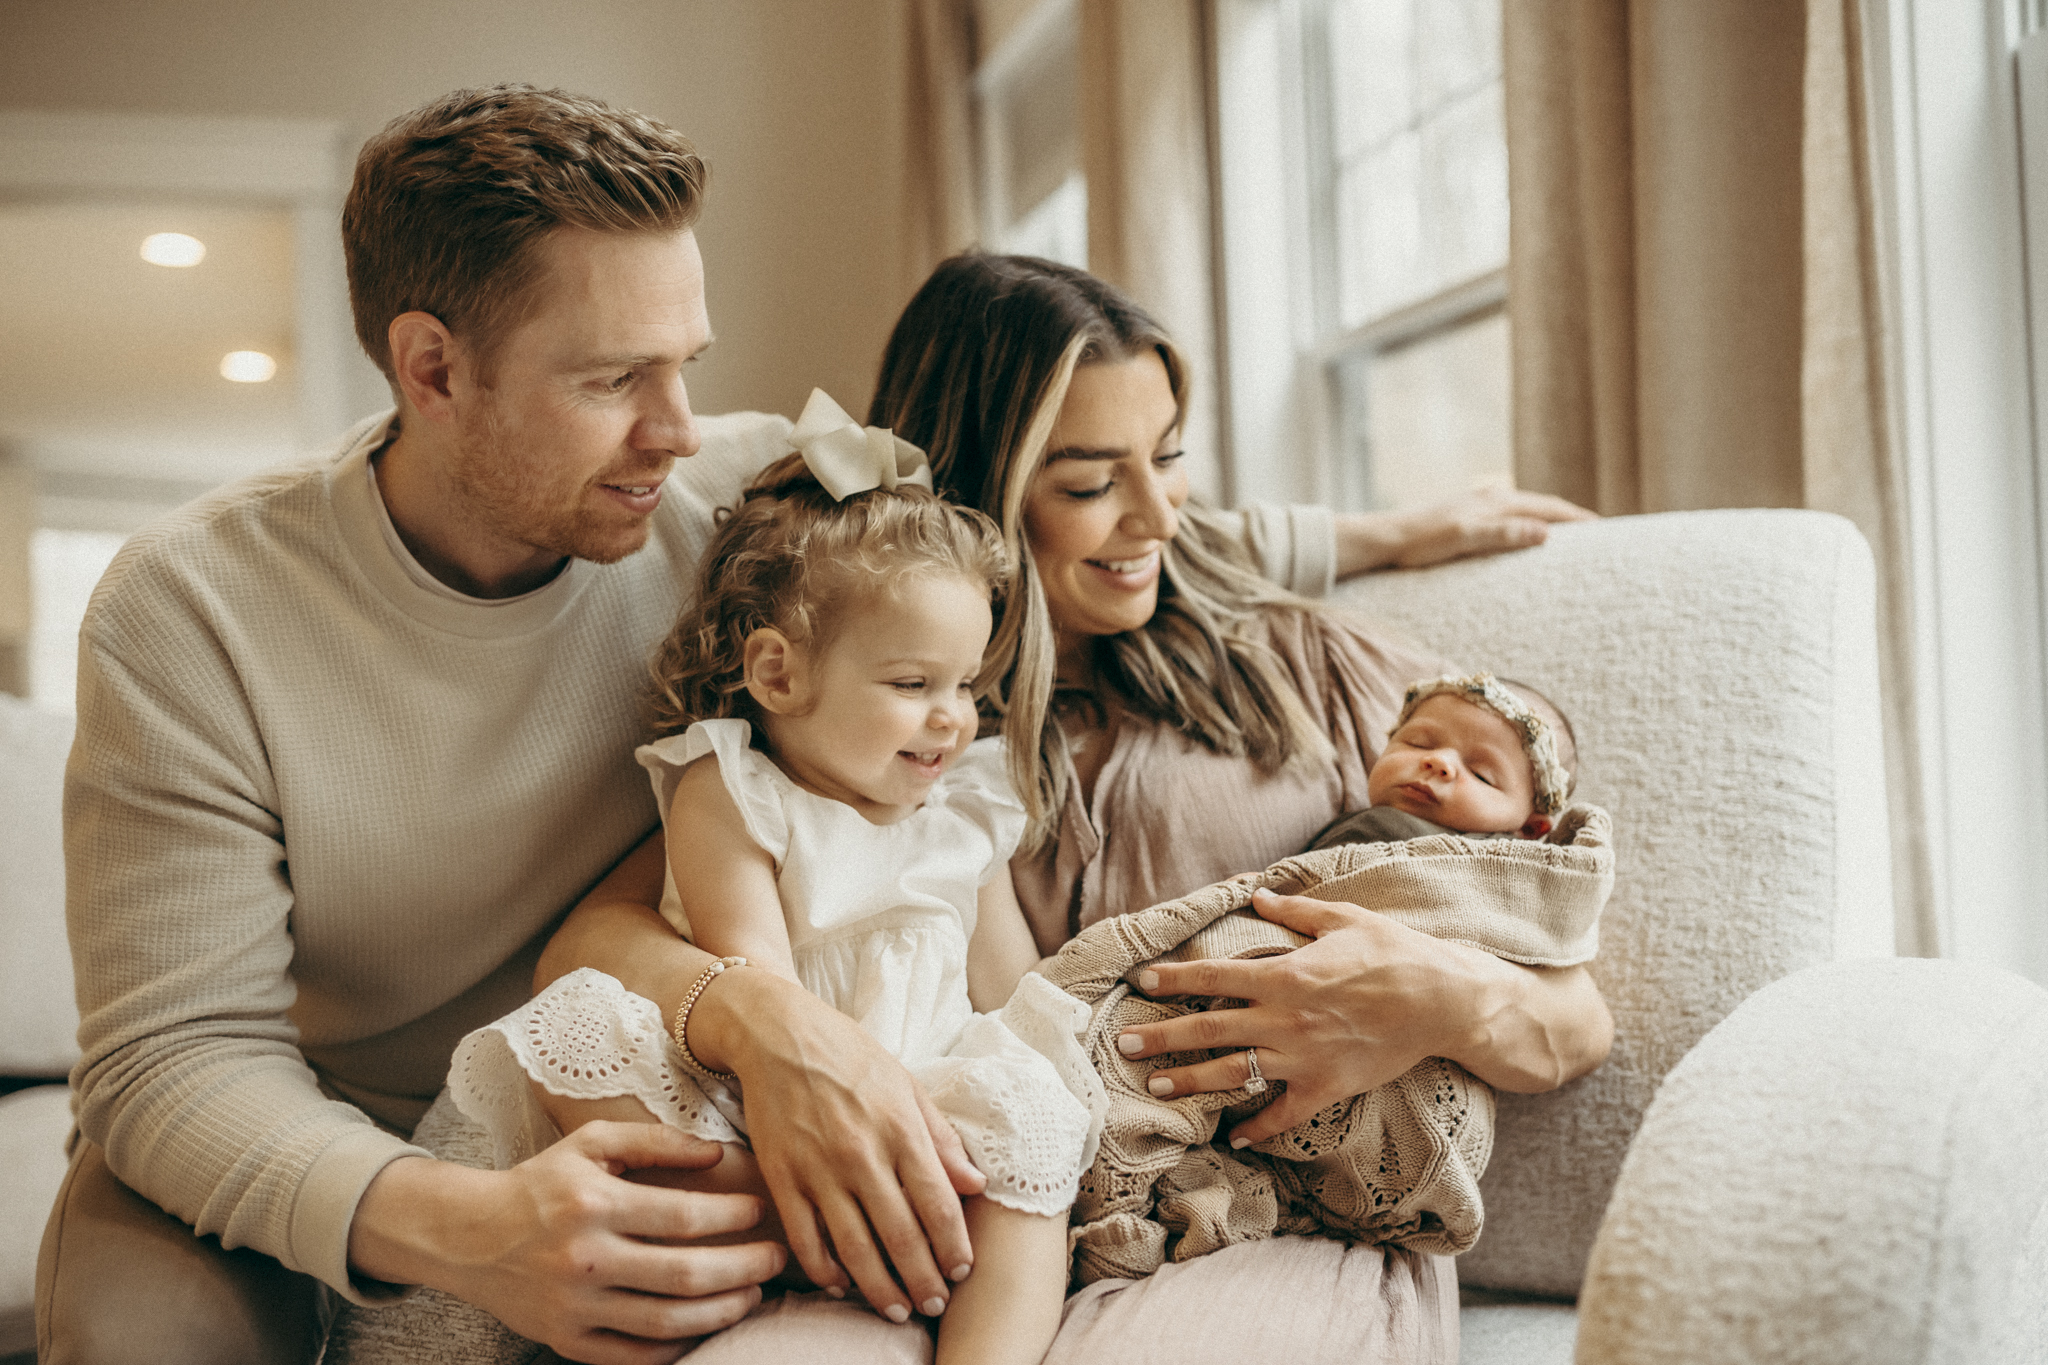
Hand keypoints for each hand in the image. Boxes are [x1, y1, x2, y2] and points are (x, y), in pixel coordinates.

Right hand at [350, 1124, 786, 1364]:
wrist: (469, 1236)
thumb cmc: (542, 1182)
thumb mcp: (592, 1142)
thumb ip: (656, 1141)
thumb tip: (717, 1153)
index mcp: (595, 1206)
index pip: (683, 1217)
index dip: (733, 1216)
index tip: (761, 1210)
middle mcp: (585, 1260)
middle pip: (685, 1274)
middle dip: (744, 1268)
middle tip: (775, 1257)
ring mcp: (575, 1307)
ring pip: (667, 1323)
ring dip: (722, 1312)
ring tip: (752, 1294)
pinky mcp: (567, 1341)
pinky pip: (635, 1356)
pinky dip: (678, 1346)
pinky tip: (706, 1326)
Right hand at [698, 970, 986, 1323]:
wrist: (778, 1034)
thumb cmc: (849, 1055)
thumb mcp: (906, 1085)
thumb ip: (940, 1138)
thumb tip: (975, 1184)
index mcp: (900, 1128)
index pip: (937, 1204)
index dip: (953, 1246)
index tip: (962, 1271)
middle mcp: (862, 1154)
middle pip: (901, 1236)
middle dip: (923, 1280)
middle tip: (935, 1305)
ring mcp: (819, 1170)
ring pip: (855, 1248)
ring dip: (880, 1288)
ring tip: (897, 1310)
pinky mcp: (782, 1178)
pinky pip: (806, 1240)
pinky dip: (825, 1271)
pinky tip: (841, 1286)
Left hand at [1112, 887, 1494, 1147]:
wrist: (1443, 1001)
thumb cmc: (1395, 952)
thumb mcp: (1343, 918)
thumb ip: (1295, 911)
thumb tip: (1257, 898)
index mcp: (1285, 974)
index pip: (1214, 977)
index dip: (1173, 979)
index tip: (1141, 982)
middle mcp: (1285, 1019)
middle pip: (1209, 1030)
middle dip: (1162, 1038)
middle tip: (1123, 1046)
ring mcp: (1303, 1058)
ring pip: (1233, 1074)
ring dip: (1190, 1083)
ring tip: (1156, 1090)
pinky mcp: (1325, 1087)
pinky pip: (1283, 1114)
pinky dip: (1257, 1129)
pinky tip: (1233, 1139)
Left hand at [1336, 483, 1595, 576]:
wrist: (1385, 538)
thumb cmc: (1423, 542)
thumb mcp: (1466, 539)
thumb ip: (1505, 534)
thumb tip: (1547, 533)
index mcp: (1498, 502)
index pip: (1551, 509)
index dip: (1579, 521)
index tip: (1607, 533)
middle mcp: (1492, 498)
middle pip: (1543, 507)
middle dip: (1571, 520)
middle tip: (1598, 537)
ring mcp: (1479, 505)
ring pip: (1526, 512)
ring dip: (1550, 523)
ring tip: (1569, 541)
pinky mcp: (1466, 516)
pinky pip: (1509, 519)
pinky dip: (1528, 527)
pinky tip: (1525, 541)